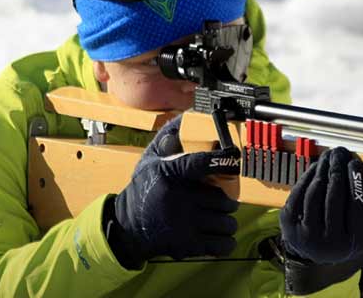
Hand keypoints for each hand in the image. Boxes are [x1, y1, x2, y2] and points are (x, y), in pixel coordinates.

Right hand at [108, 117, 239, 265]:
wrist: (128, 225)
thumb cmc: (143, 189)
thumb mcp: (150, 160)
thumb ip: (168, 140)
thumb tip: (184, 117)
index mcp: (168, 174)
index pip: (200, 163)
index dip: (221, 160)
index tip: (234, 159)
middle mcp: (177, 198)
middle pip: (223, 199)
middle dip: (226, 201)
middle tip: (217, 200)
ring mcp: (184, 224)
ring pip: (227, 222)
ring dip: (226, 221)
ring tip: (216, 218)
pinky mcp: (189, 245)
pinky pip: (224, 243)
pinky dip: (226, 240)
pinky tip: (217, 234)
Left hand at [279, 146, 362, 264]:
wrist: (310, 255)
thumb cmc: (337, 235)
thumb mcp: (355, 231)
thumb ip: (360, 209)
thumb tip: (359, 172)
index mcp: (353, 242)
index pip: (359, 207)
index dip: (358, 183)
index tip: (357, 164)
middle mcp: (330, 241)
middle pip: (336, 197)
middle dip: (338, 170)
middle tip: (341, 154)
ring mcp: (307, 233)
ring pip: (316, 194)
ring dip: (323, 170)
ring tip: (328, 157)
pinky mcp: (289, 223)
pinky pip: (299, 194)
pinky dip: (307, 178)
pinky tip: (315, 168)